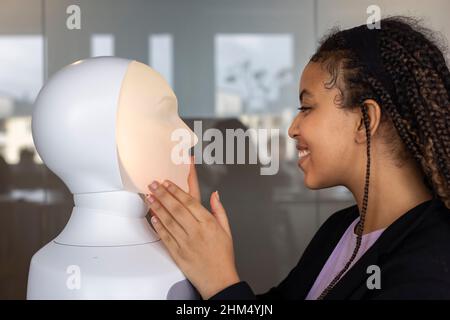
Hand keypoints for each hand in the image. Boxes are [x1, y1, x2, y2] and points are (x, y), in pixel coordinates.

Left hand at [146, 179, 239, 299]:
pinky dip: (158, 226)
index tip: (168, 183)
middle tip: (153, 185)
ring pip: (168, 221)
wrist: (219, 280)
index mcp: (208, 224)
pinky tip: (153, 218)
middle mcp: (196, 232)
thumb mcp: (227, 230)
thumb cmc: (222, 256)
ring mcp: (186, 243)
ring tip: (150, 198)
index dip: (176, 190)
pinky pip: (165, 237)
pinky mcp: (178, 254)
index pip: (189, 202)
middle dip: (163, 194)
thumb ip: (219, 210)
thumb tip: (215, 195)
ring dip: (157, 208)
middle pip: (176, 209)